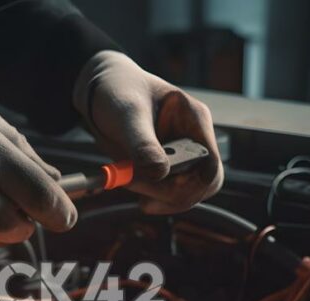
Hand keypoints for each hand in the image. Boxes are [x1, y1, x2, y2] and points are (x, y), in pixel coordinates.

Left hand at [73, 51, 223, 213]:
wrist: (99, 95)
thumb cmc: (117, 92)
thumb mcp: (128, 114)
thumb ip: (143, 144)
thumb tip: (159, 173)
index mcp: (194, 119)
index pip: (211, 161)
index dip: (194, 182)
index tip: (162, 184)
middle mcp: (193, 139)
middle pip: (202, 183)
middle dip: (173, 194)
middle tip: (141, 193)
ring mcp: (181, 155)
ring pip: (187, 192)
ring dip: (160, 198)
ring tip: (130, 184)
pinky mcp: (166, 168)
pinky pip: (170, 193)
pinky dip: (154, 198)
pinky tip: (135, 191)